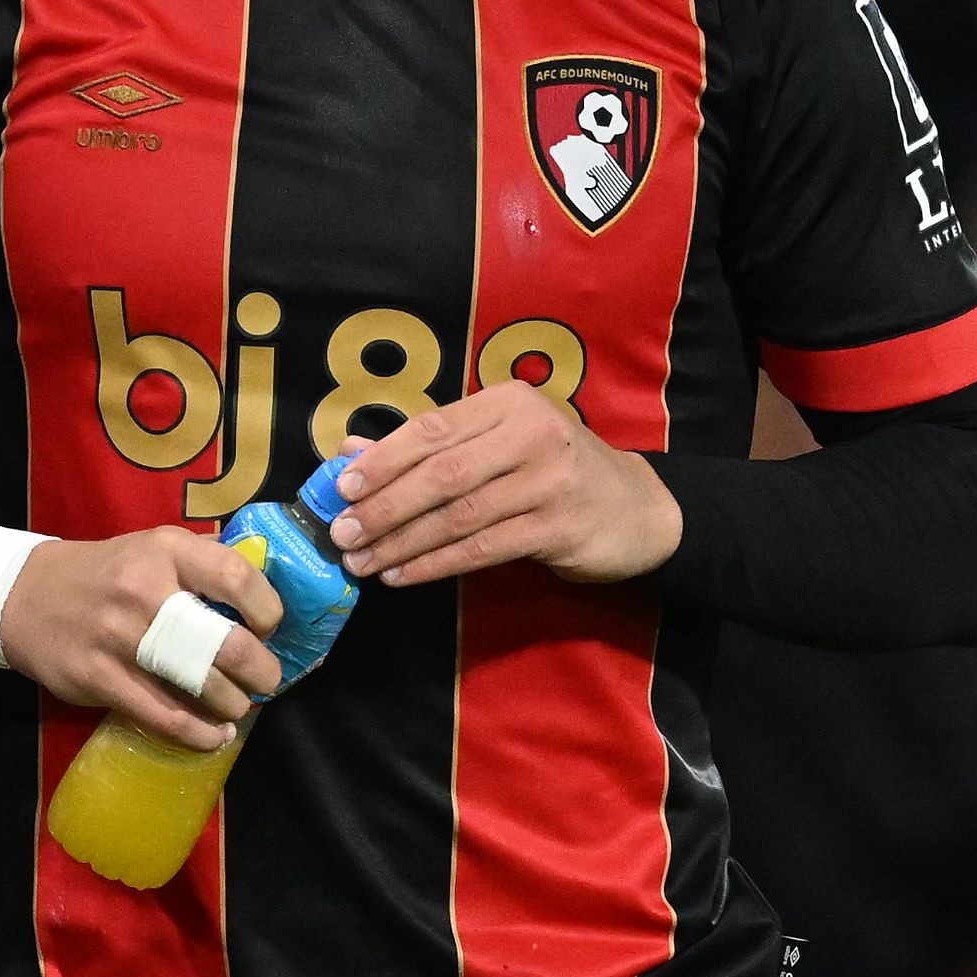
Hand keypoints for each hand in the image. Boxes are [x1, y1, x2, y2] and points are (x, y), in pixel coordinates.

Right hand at [0, 528, 283, 752]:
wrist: (25, 596)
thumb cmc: (107, 573)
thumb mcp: (154, 548)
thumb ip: (205, 563)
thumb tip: (266, 588)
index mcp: (167, 551)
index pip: (238, 577)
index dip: (268, 611)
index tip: (269, 629)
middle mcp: (145, 591)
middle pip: (226, 643)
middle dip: (261, 672)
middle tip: (266, 680)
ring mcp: (121, 638)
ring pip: (199, 686)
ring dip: (232, 706)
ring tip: (236, 707)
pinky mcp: (100, 678)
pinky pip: (163, 717)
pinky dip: (198, 734)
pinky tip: (212, 736)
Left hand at [327, 383, 683, 586]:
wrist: (635, 509)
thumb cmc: (553, 471)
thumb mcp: (497, 444)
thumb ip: (429, 446)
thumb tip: (350, 452)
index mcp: (508, 402)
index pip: (432, 427)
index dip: (383, 459)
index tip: (341, 488)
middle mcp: (531, 433)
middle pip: (441, 473)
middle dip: (385, 506)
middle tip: (342, 532)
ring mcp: (548, 480)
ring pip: (458, 516)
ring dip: (402, 542)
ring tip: (362, 561)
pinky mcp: (559, 527)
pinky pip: (482, 548)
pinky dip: (436, 563)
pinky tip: (404, 574)